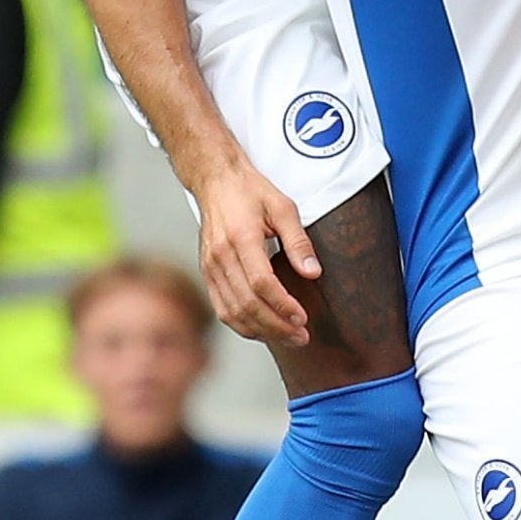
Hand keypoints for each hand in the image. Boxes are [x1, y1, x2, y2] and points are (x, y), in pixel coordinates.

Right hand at [192, 155, 317, 346]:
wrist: (216, 181)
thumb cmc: (250, 192)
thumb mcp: (283, 207)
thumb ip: (299, 242)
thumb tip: (313, 273)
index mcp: (240, 238)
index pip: (261, 283)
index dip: (283, 305)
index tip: (303, 318)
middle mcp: (220, 257)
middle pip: (247, 304)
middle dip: (276, 326)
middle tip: (301, 336)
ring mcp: (210, 267)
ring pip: (232, 312)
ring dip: (261, 331)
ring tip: (287, 337)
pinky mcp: (207, 274)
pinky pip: (222, 308)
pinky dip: (242, 324)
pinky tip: (263, 329)